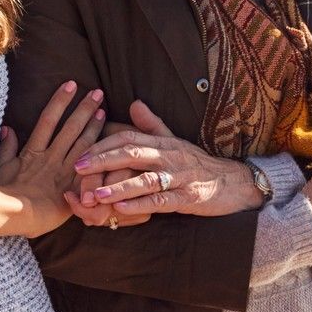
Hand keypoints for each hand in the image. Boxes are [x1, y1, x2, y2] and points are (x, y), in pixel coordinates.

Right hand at [0, 83, 106, 238]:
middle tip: (98, 92)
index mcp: (33, 151)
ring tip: (104, 111)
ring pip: (83, 145)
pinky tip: (111, 150)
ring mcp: (63, 172)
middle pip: (71, 128)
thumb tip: (8, 128)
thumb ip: (7, 147)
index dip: (61, 101)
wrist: (13, 215)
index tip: (71, 85)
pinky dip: (100, 160)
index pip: (49, 119)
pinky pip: (90, 172)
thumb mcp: (2, 168)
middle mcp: (51, 157)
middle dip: (84, 108)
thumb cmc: (4, 194)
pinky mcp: (72, 188)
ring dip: (94, 127)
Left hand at [69, 100, 265, 218]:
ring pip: (144, 179)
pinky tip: (122, 209)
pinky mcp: (188, 198)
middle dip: (103, 160)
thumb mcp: (175, 141)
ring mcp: (179, 177)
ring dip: (118, 187)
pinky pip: (162, 201)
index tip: (80, 151)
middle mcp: (169, 156)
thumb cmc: (196, 163)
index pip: (127, 137)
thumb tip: (134, 102)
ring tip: (95, 194)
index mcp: (162, 143)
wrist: (233, 182)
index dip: (103, 143)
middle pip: (132, 154)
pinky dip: (141, 204)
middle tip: (77, 168)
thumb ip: (152, 125)